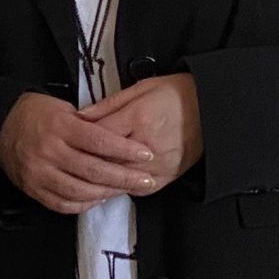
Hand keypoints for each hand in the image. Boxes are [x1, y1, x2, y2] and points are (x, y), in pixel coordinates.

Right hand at [0, 93, 155, 214]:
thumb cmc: (37, 114)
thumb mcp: (64, 108)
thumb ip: (90, 123)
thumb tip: (122, 138)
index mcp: (59, 126)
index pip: (99, 140)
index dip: (125, 150)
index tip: (146, 154)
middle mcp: (48, 151)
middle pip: (93, 170)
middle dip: (124, 177)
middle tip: (145, 178)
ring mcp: (39, 173)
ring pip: (80, 191)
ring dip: (107, 193)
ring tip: (125, 189)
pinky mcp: (32, 189)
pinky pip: (62, 204)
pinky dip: (84, 204)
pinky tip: (99, 198)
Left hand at [78, 74, 200, 193]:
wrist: (211, 109)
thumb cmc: (176, 95)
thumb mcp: (141, 89)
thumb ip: (109, 104)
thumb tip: (81, 116)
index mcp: (140, 118)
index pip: (99, 134)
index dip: (79, 138)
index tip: (67, 139)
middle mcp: (148, 145)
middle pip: (105, 160)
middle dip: (84, 162)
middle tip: (68, 162)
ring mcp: (158, 164)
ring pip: (118, 179)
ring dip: (99, 179)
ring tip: (82, 176)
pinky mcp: (166, 176)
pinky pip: (136, 189)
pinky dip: (120, 187)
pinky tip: (108, 184)